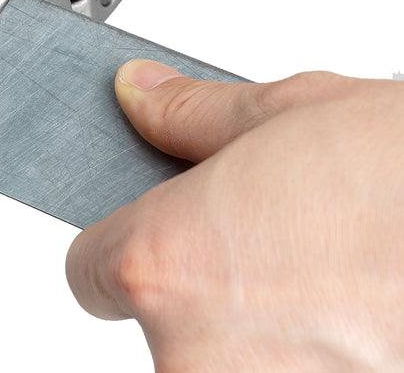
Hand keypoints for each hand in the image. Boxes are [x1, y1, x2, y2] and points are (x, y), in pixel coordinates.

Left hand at [66, 61, 403, 369]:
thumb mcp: (289, 113)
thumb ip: (189, 115)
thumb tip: (137, 94)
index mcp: (167, 266)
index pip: (87, 270)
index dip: (122, 248)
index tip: (153, 237)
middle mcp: (195, 362)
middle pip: (155, 326)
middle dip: (197, 291)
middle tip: (267, 253)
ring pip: (216, 367)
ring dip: (256, 336)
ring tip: (324, 284)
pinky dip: (302, 362)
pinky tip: (351, 323)